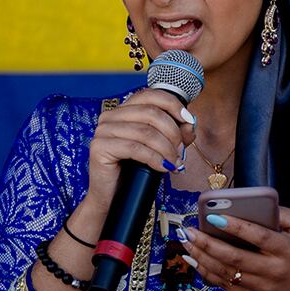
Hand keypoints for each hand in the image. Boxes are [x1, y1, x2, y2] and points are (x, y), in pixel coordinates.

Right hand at [84, 88, 195, 209]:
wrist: (112, 196)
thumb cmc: (133, 171)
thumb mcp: (158, 148)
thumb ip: (175, 134)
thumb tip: (189, 124)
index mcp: (124, 110)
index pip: (150, 95)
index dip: (173, 105)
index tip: (188, 121)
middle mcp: (111, 116)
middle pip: (151, 113)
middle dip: (173, 133)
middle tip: (180, 151)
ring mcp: (103, 130)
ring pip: (145, 132)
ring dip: (166, 149)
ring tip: (174, 163)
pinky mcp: (100, 147)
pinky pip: (135, 148)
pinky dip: (154, 158)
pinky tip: (162, 167)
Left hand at [182, 207, 289, 290]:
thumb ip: (281, 213)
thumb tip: (252, 202)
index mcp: (286, 250)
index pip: (258, 237)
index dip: (235, 227)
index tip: (213, 215)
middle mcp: (273, 270)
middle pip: (235, 258)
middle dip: (208, 243)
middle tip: (189, 230)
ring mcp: (262, 287)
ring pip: (226, 273)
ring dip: (202, 257)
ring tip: (186, 242)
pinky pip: (225, 286)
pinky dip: (207, 273)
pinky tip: (194, 260)